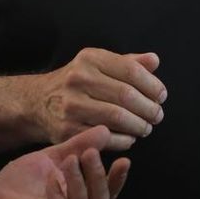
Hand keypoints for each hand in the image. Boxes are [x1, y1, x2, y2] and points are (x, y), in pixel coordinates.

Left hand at [0, 125, 130, 198]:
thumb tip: (105, 130)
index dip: (117, 179)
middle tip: (90, 154)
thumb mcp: (54, 157)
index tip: (124, 160)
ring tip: (70, 160)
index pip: (107, 192)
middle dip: (98, 177)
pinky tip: (52, 179)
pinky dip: (59, 198)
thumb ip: (78, 145)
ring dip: (78, 183)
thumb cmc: (22, 180)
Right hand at [33, 48, 164, 150]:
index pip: (132, 71)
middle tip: (157, 115)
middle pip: (127, 96)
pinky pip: (106, 136)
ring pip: (118, 117)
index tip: (161, 96)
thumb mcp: (99, 65)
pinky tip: (129, 137)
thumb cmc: (77, 83)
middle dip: (149, 108)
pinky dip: (124, 140)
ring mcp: (71, 105)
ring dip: (139, 126)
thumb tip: (154, 61)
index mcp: (91, 58)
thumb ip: (128, 63)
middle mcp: (78, 78)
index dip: (153, 85)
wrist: (37, 102)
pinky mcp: (67, 129)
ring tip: (146, 127)